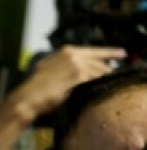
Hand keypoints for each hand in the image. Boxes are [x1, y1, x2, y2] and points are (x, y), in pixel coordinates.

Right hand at [11, 45, 125, 119]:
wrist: (27, 98)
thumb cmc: (33, 89)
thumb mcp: (47, 69)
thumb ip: (61, 65)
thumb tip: (74, 70)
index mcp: (65, 51)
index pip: (93, 50)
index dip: (109, 52)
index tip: (121, 53)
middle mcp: (73, 54)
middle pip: (99, 61)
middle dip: (109, 68)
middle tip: (117, 73)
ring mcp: (76, 64)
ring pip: (99, 70)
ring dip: (105, 78)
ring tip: (112, 83)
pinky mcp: (78, 75)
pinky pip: (95, 79)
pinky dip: (100, 84)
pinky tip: (104, 88)